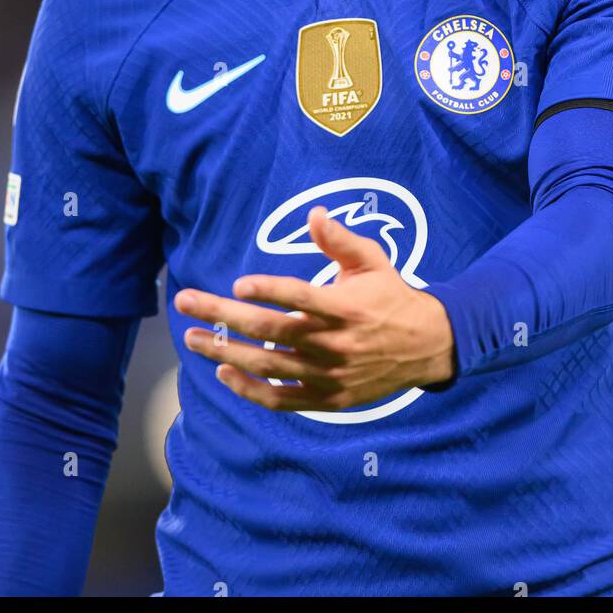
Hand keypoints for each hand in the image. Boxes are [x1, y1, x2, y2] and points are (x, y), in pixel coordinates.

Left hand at [173, 206, 455, 410]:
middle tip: (186, 303)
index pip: (301, 298)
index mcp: (345, 307)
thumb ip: (340, 239)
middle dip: (223, 317)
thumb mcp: (373, 260)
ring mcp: (328, 374)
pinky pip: (280, 398)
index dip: (269, 291)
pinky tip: (223, 371)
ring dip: (225, 351)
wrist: (427, 346)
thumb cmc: (391, 295)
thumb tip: (314, 213)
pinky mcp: (326, 398)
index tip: (238, 285)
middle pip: (271, 331)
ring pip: (268, 366)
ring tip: (192, 338)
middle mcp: (333, 343)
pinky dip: (249, 389)